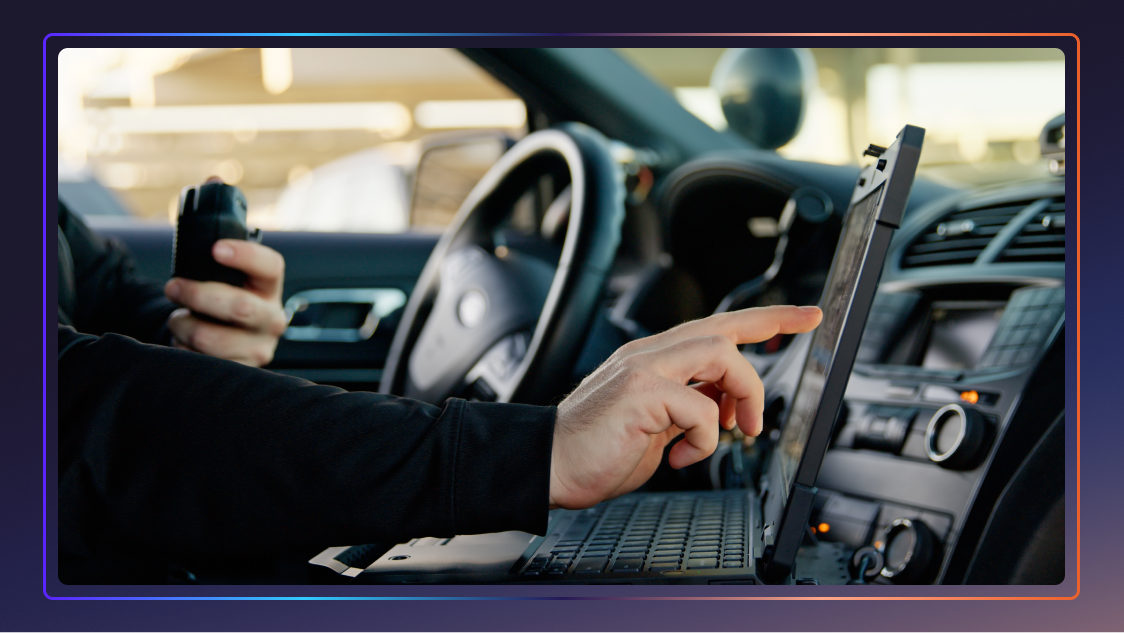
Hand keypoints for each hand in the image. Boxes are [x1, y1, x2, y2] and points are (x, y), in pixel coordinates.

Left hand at [164, 239, 286, 366]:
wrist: (231, 343)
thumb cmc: (222, 304)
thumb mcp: (229, 283)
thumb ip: (218, 268)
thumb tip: (189, 249)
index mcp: (270, 289)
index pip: (271, 266)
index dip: (245, 256)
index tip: (216, 249)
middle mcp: (272, 319)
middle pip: (239, 306)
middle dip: (197, 295)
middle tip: (173, 287)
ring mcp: (259, 349)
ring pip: (210, 337)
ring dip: (182, 325)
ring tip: (179, 320)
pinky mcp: (240, 370)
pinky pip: (200, 360)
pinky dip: (182, 348)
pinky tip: (186, 341)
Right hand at [548, 305, 822, 509]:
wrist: (547, 465)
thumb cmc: (596, 451)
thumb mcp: (656, 426)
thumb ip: (688, 408)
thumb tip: (726, 411)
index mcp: (654, 359)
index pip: (718, 327)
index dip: (767, 320)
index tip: (806, 317)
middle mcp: (649, 355)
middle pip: (725, 332)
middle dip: (764, 357)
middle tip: (761, 415)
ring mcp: (643, 369)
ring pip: (720, 354)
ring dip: (740, 397)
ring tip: (734, 433)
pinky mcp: (640, 393)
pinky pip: (700, 407)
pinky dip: (706, 438)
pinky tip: (683, 456)